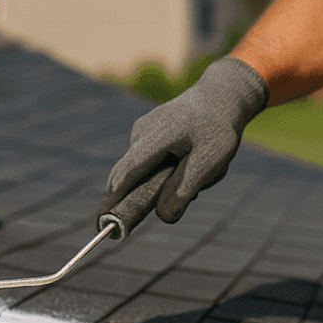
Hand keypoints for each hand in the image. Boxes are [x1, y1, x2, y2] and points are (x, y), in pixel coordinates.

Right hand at [97, 57, 267, 227]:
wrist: (222, 95)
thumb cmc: (218, 128)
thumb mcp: (209, 161)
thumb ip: (184, 189)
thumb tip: (163, 217)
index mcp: (154, 137)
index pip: (126, 175)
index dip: (112, 202)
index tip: (101, 225)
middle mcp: (141, 134)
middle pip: (128, 176)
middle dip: (135, 199)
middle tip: (127, 226)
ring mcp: (142, 132)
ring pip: (145, 171)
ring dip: (168, 181)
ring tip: (205, 170)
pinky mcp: (149, 135)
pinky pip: (152, 162)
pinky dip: (171, 171)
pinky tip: (197, 161)